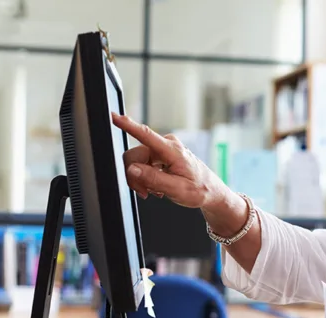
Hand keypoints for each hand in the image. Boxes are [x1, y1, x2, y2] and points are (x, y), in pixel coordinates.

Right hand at [111, 113, 226, 208]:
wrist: (211, 191)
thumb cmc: (200, 190)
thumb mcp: (176, 189)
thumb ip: (153, 179)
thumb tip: (133, 169)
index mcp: (172, 150)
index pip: (145, 135)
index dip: (127, 125)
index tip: (113, 117)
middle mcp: (167, 145)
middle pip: (135, 156)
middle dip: (135, 176)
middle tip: (144, 191)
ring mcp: (164, 149)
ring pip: (137, 162)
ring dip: (141, 179)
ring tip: (155, 190)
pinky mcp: (162, 155)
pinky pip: (144, 163)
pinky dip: (146, 177)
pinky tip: (157, 186)